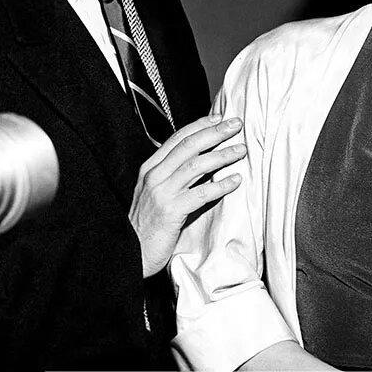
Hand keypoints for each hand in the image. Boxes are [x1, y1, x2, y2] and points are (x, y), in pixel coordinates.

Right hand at [130, 114, 245, 276]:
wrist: (130, 254)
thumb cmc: (148, 226)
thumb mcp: (156, 194)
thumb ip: (173, 176)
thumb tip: (202, 162)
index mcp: (150, 169)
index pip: (177, 138)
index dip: (200, 125)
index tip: (219, 118)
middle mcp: (154, 176)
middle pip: (189, 146)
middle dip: (215, 132)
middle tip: (236, 124)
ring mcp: (161, 192)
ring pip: (196, 165)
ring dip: (222, 155)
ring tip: (240, 150)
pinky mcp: (170, 211)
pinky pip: (201, 193)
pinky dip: (220, 185)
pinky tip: (235, 181)